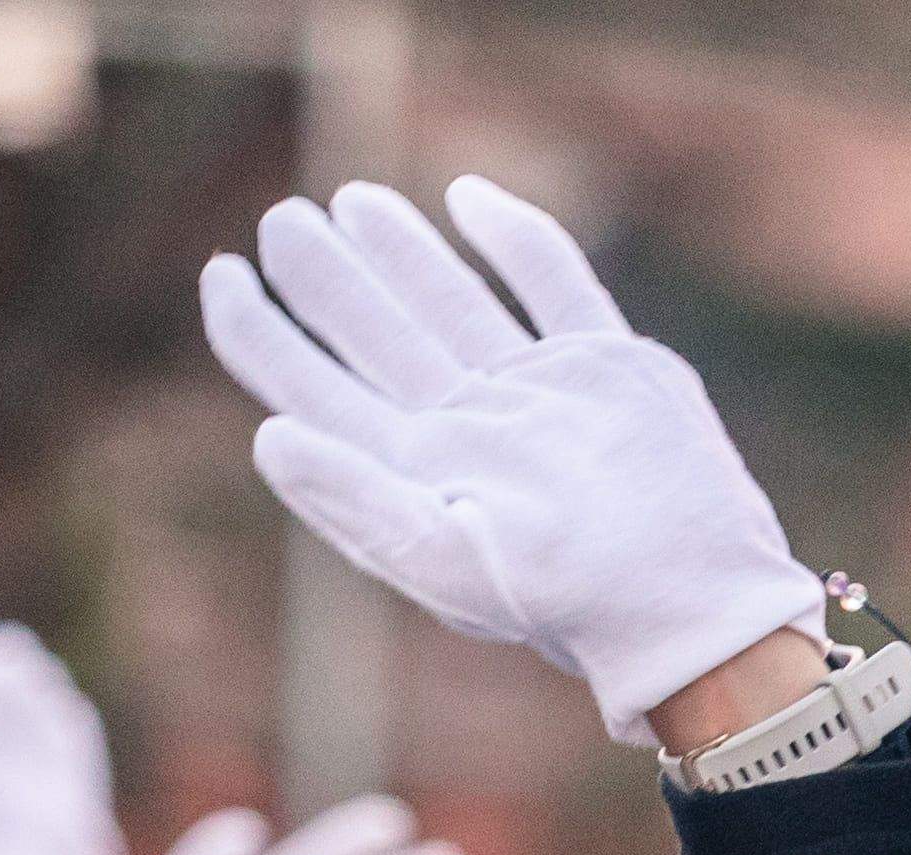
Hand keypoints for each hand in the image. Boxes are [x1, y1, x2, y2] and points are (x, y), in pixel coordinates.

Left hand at [199, 175, 830, 745]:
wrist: (689, 600)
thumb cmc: (567, 599)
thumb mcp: (443, 563)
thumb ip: (355, 503)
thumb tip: (269, 436)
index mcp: (417, 473)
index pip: (315, 391)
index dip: (261, 337)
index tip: (220, 277)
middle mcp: (467, 429)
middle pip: (375, 337)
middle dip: (324, 280)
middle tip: (277, 222)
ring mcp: (535, 394)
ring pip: (452, 301)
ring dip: (401, 253)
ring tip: (349, 199)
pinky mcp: (605, 367)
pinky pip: (552, 282)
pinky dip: (513, 237)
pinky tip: (469, 198)